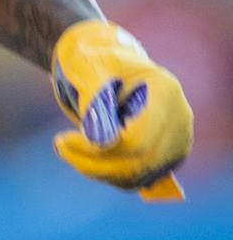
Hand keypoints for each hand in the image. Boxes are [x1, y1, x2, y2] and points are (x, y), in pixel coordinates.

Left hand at [51, 19, 191, 200]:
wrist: (107, 65)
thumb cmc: (94, 60)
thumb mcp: (88, 67)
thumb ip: (94, 98)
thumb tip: (99, 138)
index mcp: (164, 92)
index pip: (137, 140)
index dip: (98, 149)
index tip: (63, 139)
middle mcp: (178, 119)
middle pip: (139, 164)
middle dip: (92, 163)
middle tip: (60, 146)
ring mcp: (176, 140)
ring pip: (137, 176)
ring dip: (96, 170)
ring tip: (69, 149)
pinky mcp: (166, 156)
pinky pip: (137, 178)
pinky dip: (107, 174)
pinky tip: (85, 157)